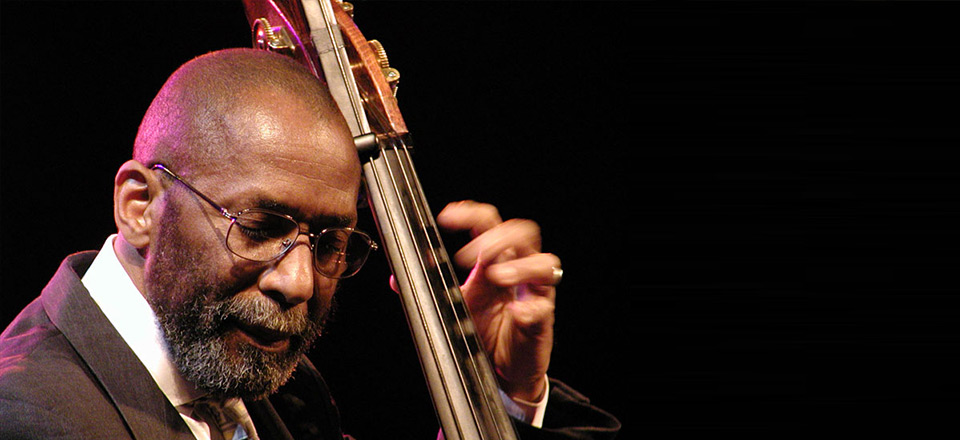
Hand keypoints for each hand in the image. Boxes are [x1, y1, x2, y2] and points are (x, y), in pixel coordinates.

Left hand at [436, 200, 559, 401]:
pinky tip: (515, 313)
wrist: (504, 371)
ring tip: (496, 277)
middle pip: (522, 233)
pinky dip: (529, 308)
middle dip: (497, 237)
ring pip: (544, 263)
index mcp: (496, 261)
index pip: (490, 224)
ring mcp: (533, 293)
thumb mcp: (453, 306)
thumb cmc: (485, 332)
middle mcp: (519, 270)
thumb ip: (427, 291)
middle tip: (474, 254)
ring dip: (519, 266)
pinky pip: (543, 307)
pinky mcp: (542, 320)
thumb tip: (395, 280)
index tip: (448, 217)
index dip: (472, 214)